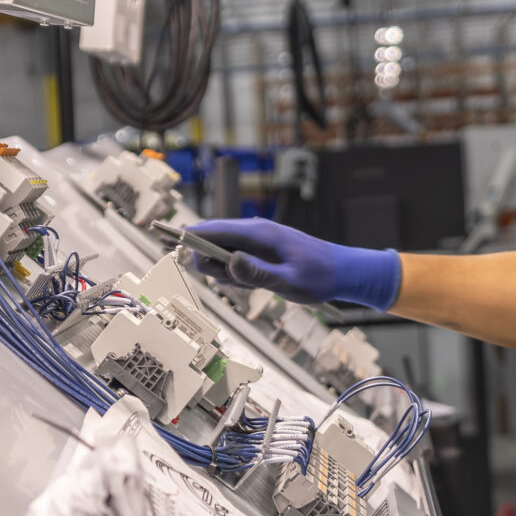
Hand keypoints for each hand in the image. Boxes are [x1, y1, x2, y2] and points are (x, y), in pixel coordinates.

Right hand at [184, 218, 401, 309]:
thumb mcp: (288, 280)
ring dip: (225, 272)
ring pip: (223, 253)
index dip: (191, 235)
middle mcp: (255, 231)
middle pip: (214, 240)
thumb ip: (257, 273)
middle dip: (209, 261)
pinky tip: (255, 284)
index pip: (216, 229)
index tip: (169, 239)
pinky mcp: (261, 251)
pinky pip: (236, 260)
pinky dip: (237, 274)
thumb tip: (228, 262)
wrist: (345, 272)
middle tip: (227, 280)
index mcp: (260, 232)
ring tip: (253, 285)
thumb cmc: (320, 276)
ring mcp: (258, 240)